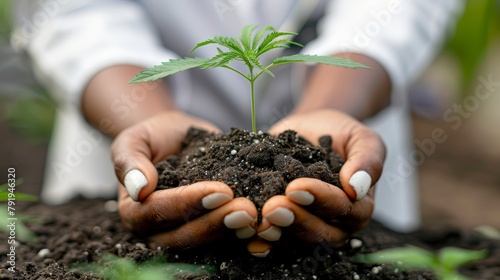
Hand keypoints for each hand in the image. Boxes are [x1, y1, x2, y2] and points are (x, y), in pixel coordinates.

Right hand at [111, 111, 257, 248]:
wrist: (177, 138)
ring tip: (255, 216)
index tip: (220, 190)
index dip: (189, 203)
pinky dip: (240, 233)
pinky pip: (222, 238)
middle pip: (183, 235)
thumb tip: (138, 188)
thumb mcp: (135, 139)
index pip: (158, 211)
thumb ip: (129, 161)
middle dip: (216, 223)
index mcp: (134, 211)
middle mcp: (156, 230)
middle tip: (246, 210)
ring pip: (205, 241)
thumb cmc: (154, 137)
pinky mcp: (206, 227)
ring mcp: (183, 232)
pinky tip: (260, 223)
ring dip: (231, 230)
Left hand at [247, 109, 385, 255]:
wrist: (308, 131)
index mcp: (359, 206)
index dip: (319, 199)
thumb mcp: (360, 137)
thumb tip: (357, 187)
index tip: (296, 187)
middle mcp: (336, 224)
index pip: (342, 208)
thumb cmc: (338, 133)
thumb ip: (368, 159)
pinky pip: (276, 241)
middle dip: (294, 219)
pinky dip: (262, 242)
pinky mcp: (285, 227)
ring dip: (277, 233)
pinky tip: (249, 239)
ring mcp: (309, 228)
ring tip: (259, 222)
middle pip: (319, 231)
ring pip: (295, 240)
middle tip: (272, 207)